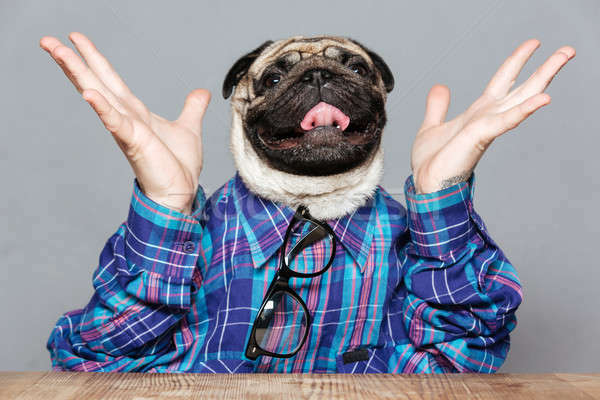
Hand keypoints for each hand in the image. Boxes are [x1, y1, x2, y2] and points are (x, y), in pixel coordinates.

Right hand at [40, 32, 210, 213]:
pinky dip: (103, 108)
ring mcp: (127, 129)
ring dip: (78, 74)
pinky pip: (116, 122)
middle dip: (74, 61)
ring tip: (58, 53)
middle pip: (96, 82)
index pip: (111, 80)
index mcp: (136, 113)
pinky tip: (89, 93)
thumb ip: (192, 108)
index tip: (77, 39)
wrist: (179, 191)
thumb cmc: (177, 166)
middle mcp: (126, 118)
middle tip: (47, 39)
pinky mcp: (134, 142)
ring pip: (99, 95)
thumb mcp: (188, 128)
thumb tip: (202, 92)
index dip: (95, 59)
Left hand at [410, 39, 574, 193]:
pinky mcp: (480, 136)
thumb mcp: (432, 125)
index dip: (517, 61)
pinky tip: (543, 98)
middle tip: (568, 49)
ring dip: (543, 77)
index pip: (502, 80)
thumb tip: (441, 87)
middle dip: (545, 68)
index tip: (533, 43)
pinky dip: (524, 109)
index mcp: (478, 113)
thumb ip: (438, 106)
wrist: (426, 183)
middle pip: (522, 87)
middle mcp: (487, 117)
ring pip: (521, 97)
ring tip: (563, 58)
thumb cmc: (433, 162)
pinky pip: (506, 120)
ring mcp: (486, 126)